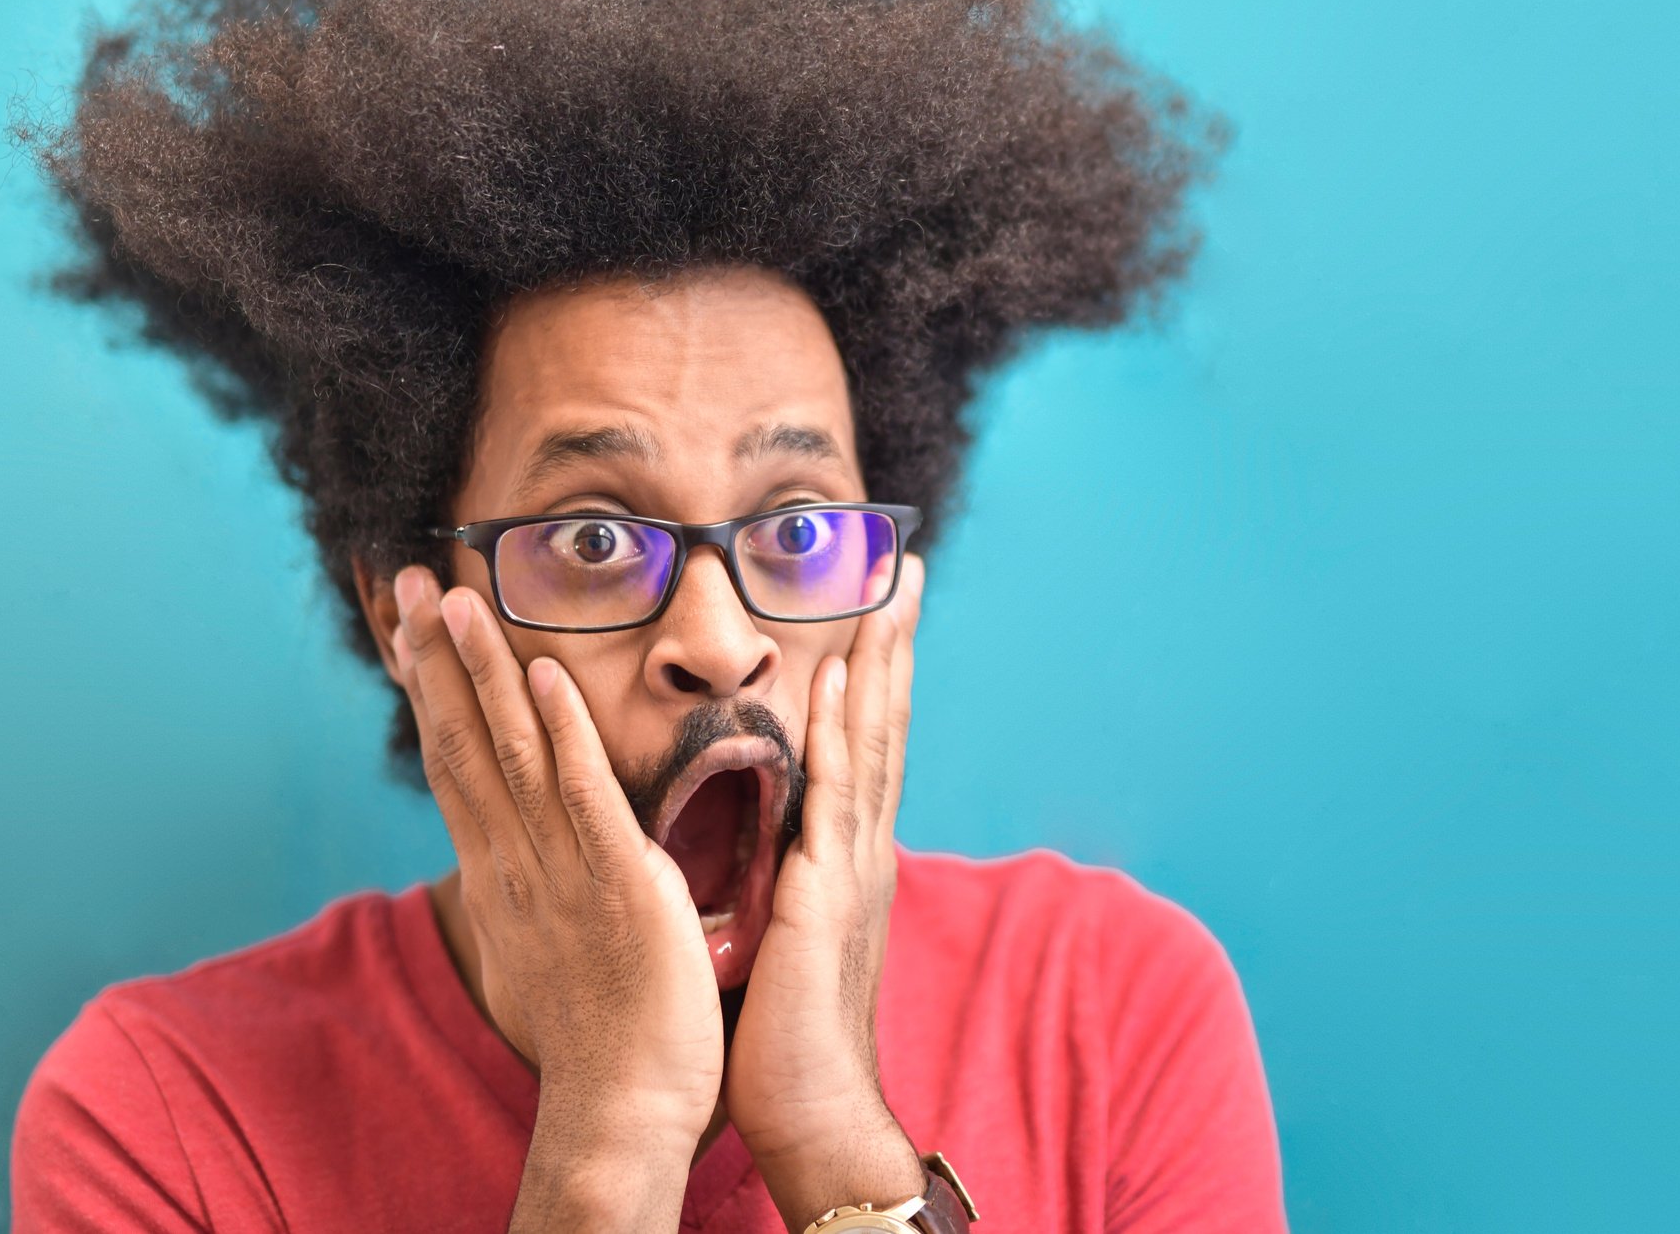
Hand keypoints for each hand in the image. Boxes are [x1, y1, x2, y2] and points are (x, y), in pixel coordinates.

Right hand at [390, 566, 723, 1229]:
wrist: (621, 1110)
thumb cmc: (597, 1038)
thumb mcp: (543, 948)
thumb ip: (533, 892)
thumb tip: (517, 864)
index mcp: (500, 872)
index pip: (453, 762)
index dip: (430, 690)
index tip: (409, 627)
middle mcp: (513, 861)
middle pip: (460, 740)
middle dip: (435, 656)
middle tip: (411, 579)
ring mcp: (558, 868)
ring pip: (508, 750)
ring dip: (481, 670)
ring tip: (458, 596)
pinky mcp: (616, 880)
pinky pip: (581, 793)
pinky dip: (558, 732)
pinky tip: (541, 675)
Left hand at [723, 555, 926, 1230]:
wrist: (814, 1111)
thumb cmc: (787, 1032)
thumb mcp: (788, 931)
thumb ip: (788, 877)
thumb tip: (775, 840)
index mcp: (849, 857)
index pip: (868, 745)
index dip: (877, 675)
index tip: (881, 609)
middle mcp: (862, 848)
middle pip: (885, 725)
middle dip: (895, 645)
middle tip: (904, 569)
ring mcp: (852, 866)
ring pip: (872, 743)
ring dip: (880, 664)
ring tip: (888, 594)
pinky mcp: (824, 892)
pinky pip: (833, 796)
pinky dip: (840, 734)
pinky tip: (839, 681)